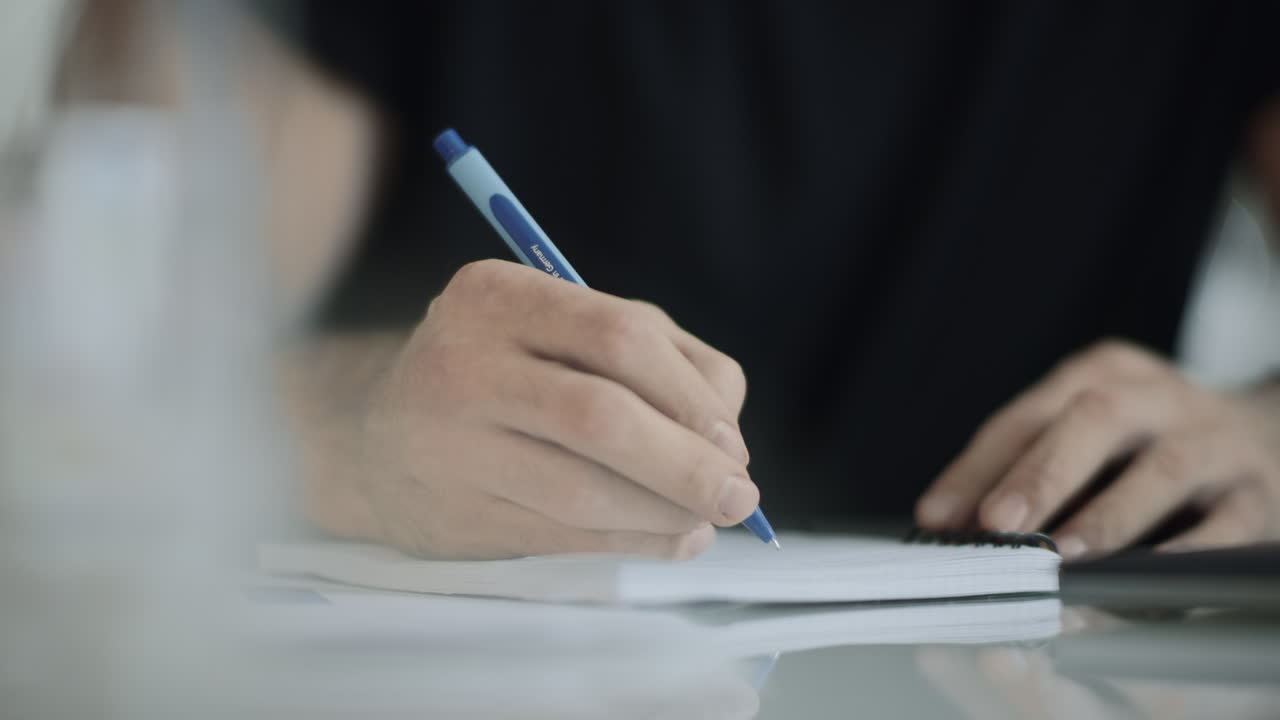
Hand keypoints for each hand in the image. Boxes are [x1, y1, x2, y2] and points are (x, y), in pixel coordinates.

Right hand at [349, 259, 756, 558]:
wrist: (378, 436)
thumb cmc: (506, 372)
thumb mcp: (570, 328)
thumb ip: (661, 357)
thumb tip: (728, 436)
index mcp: (497, 295)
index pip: (620, 337)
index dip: (691, 396)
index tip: (732, 441)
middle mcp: (462, 363)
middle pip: (601, 418)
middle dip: (688, 466)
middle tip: (740, 497)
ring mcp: (449, 445)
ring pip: (583, 492)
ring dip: (665, 515)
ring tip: (705, 521)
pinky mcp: (453, 515)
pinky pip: (563, 538)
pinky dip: (632, 543)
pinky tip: (668, 539)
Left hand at [916, 340, 1279, 558]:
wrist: (1274, 435)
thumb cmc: (1151, 441)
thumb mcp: (1087, 435)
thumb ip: (1022, 469)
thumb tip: (949, 525)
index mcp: (1103, 375)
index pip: (1027, 417)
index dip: (977, 467)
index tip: (935, 516)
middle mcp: (1159, 398)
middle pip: (1095, 420)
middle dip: (1039, 474)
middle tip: (995, 524)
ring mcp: (1215, 443)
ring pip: (1161, 470)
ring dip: (1106, 516)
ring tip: (1062, 554)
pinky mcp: (1259, 495)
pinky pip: (1224, 525)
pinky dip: (1181, 554)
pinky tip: (1142, 580)